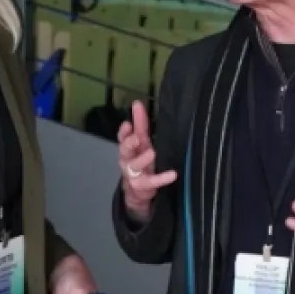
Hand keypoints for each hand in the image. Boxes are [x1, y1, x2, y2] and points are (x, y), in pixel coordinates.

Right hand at [117, 101, 176, 221]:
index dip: (123, 132)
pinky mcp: (143, 186)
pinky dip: (162, 178)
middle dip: (129, 144)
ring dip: (142, 159)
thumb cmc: (140, 160)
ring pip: (134, 166)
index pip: (122, 138)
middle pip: (124, 151)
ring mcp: (133, 174)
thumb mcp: (141, 142)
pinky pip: (152, 182)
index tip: (128, 124)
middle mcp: (127, 160)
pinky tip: (173, 174)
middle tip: (136, 138)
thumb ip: (140, 124)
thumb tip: (137, 103)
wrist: (137, 190)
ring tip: (151, 153)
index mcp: (127, 148)